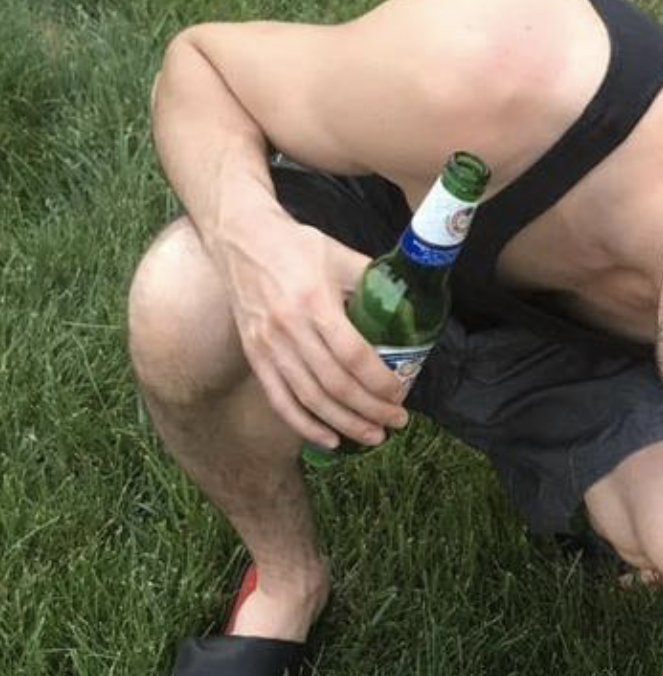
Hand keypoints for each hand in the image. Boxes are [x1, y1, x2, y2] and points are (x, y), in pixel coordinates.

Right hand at [222, 209, 408, 448]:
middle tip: (396, 422)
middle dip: (371, 410)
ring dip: (345, 424)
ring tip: (373, 436)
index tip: (401, 394)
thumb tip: (410, 307)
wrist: (239, 237)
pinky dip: (305, 426)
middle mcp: (288, 327)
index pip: (353, 355)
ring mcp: (268, 345)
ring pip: (311, 399)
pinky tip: (330, 439)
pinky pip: (280, 400)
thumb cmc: (297, 246)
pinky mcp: (254, 356)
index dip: (380, 381)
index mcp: (314, 301)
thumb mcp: (341, 255)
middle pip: (335, 385)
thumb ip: (375, 282)